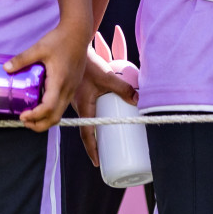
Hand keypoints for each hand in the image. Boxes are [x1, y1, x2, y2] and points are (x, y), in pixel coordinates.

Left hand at [6, 19, 88, 131]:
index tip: (22, 116)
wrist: (78, 32)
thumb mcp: (39, 48)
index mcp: (59, 81)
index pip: (48, 108)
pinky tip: (40, 102)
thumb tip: (6, 68)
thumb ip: (22, 59)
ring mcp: (72, 88)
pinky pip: (62, 104)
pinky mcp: (73, 86)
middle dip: (39, 124)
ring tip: (30, 115)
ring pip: (60, 113)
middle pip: (55, 118)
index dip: (34, 116)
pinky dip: (51, 110)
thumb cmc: (60, 39)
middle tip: (24, 120)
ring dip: (45, 119)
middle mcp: (68, 89)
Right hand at [74, 50, 138, 165]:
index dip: (92, 150)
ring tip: (107, 143)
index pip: (87, 134)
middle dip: (95, 146)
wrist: (74, 50)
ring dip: (95, 133)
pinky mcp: (81, 96)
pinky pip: (88, 113)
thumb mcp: (107, 77)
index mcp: (84, 108)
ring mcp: (78, 102)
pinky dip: (94, 120)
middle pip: (87, 131)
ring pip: (87, 122)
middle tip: (105, 157)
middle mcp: (79, 108)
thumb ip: (123, 88)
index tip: (98, 162)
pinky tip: (103, 120)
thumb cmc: (90, 65)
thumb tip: (138, 101)